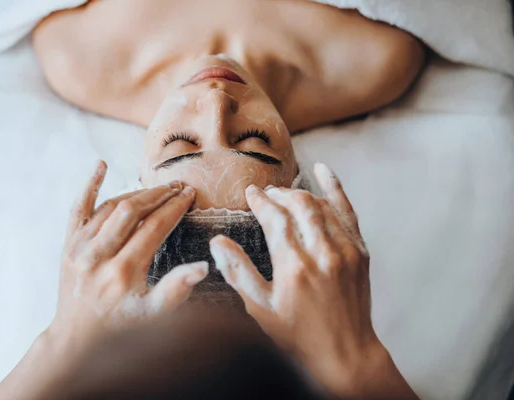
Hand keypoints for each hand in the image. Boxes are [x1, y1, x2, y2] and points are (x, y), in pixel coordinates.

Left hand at [50, 160, 207, 352]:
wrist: (78, 335)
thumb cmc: (121, 324)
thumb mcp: (153, 313)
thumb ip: (177, 288)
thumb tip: (204, 266)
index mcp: (123, 271)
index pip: (154, 227)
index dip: (175, 208)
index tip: (189, 196)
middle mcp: (99, 255)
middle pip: (133, 211)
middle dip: (160, 195)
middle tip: (179, 187)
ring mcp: (80, 247)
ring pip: (111, 206)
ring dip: (137, 194)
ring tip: (158, 189)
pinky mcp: (68, 243)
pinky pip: (77, 208)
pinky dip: (89, 185)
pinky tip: (100, 164)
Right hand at [210, 163, 416, 398]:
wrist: (345, 351)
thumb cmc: (298, 333)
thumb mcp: (260, 308)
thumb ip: (238, 272)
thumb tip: (217, 242)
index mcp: (294, 266)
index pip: (274, 218)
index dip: (260, 201)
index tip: (250, 193)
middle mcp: (322, 253)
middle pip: (298, 204)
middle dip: (278, 194)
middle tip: (265, 194)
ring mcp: (345, 250)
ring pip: (320, 205)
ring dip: (299, 194)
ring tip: (283, 194)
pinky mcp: (359, 251)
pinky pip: (348, 211)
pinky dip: (335, 189)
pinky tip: (324, 171)